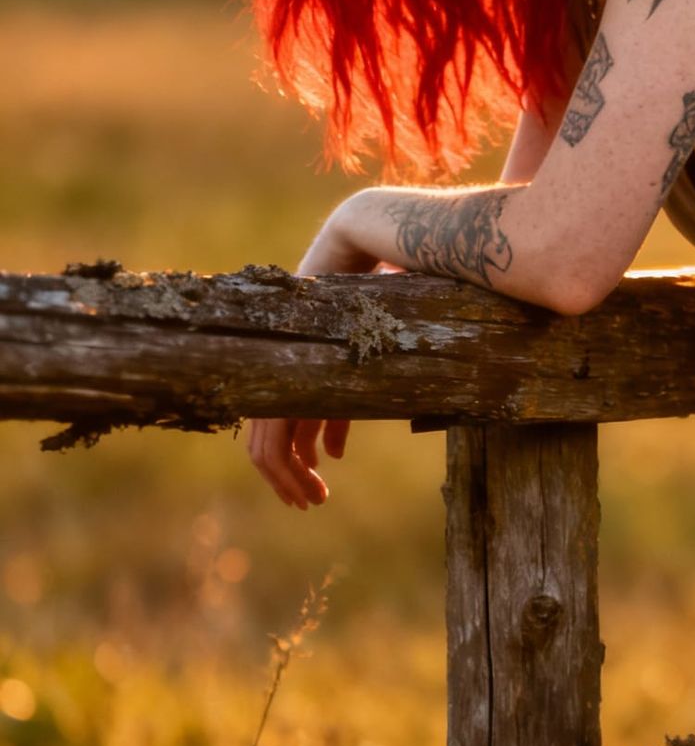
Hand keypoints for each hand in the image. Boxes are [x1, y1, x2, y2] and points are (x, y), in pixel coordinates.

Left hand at [248, 197, 371, 506]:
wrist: (374, 240)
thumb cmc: (381, 290)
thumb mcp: (365, 358)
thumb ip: (340, 404)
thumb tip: (330, 452)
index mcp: (286, 366)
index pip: (269, 427)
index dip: (284, 464)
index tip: (308, 488)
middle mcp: (276, 366)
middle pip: (262, 441)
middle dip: (283, 480)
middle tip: (307, 505)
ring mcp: (280, 359)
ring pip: (267, 439)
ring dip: (287, 477)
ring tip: (312, 501)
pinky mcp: (291, 357)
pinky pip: (282, 422)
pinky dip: (295, 455)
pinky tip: (320, 472)